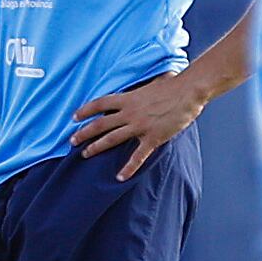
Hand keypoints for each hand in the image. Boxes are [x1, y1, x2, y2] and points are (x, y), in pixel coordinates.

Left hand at [72, 69, 207, 178]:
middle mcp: (130, 113)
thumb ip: (141, 89)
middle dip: (83, 133)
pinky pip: (137, 156)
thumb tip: (142, 86)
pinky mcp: (153, 138)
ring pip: (112, 139)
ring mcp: (140, 126)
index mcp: (128, 98)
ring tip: (85, 154)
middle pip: (100, 124)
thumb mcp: (151, 83)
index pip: (100, 104)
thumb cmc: (174, 84)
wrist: (189, 91)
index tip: (74, 116)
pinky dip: (128, 168)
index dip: (85, 110)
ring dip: (96, 147)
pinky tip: (120, 177)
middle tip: (72, 141)